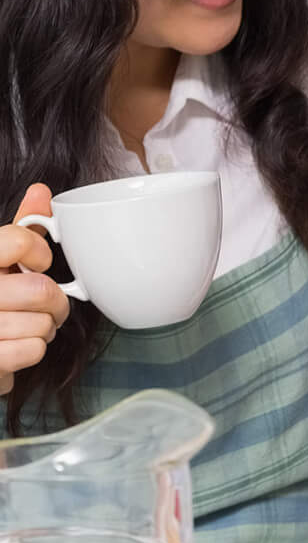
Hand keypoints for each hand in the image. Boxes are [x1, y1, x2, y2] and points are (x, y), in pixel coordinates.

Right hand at [0, 184, 70, 396]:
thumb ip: (19, 231)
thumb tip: (41, 192)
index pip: (19, 240)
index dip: (40, 252)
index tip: (40, 263)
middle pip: (41, 290)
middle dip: (55, 302)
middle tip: (47, 305)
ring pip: (42, 323)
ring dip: (45, 328)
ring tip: (28, 325)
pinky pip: (32, 350)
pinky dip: (33, 349)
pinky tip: (17, 344)